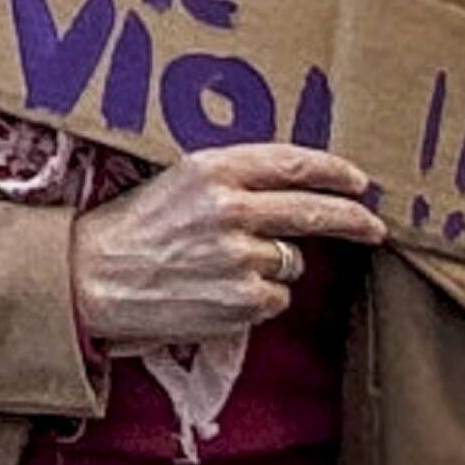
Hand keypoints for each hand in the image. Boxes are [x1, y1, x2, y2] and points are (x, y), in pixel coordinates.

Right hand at [68, 142, 382, 350]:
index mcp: (211, 169)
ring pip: (291, 261)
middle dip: (352, 219)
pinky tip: (218, 292)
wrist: (91, 277)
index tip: (358, 179)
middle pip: (314, 211)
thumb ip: (232, 180)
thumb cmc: (133, 228)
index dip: (334, 171)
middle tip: (374, 225)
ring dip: (273, 266)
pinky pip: (276, 299)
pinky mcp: (243, 300)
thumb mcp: (178, 183)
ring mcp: (239, 257)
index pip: (292, 163)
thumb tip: (297, 189)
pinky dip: (258, 299)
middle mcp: (230, 208)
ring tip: (223, 267)